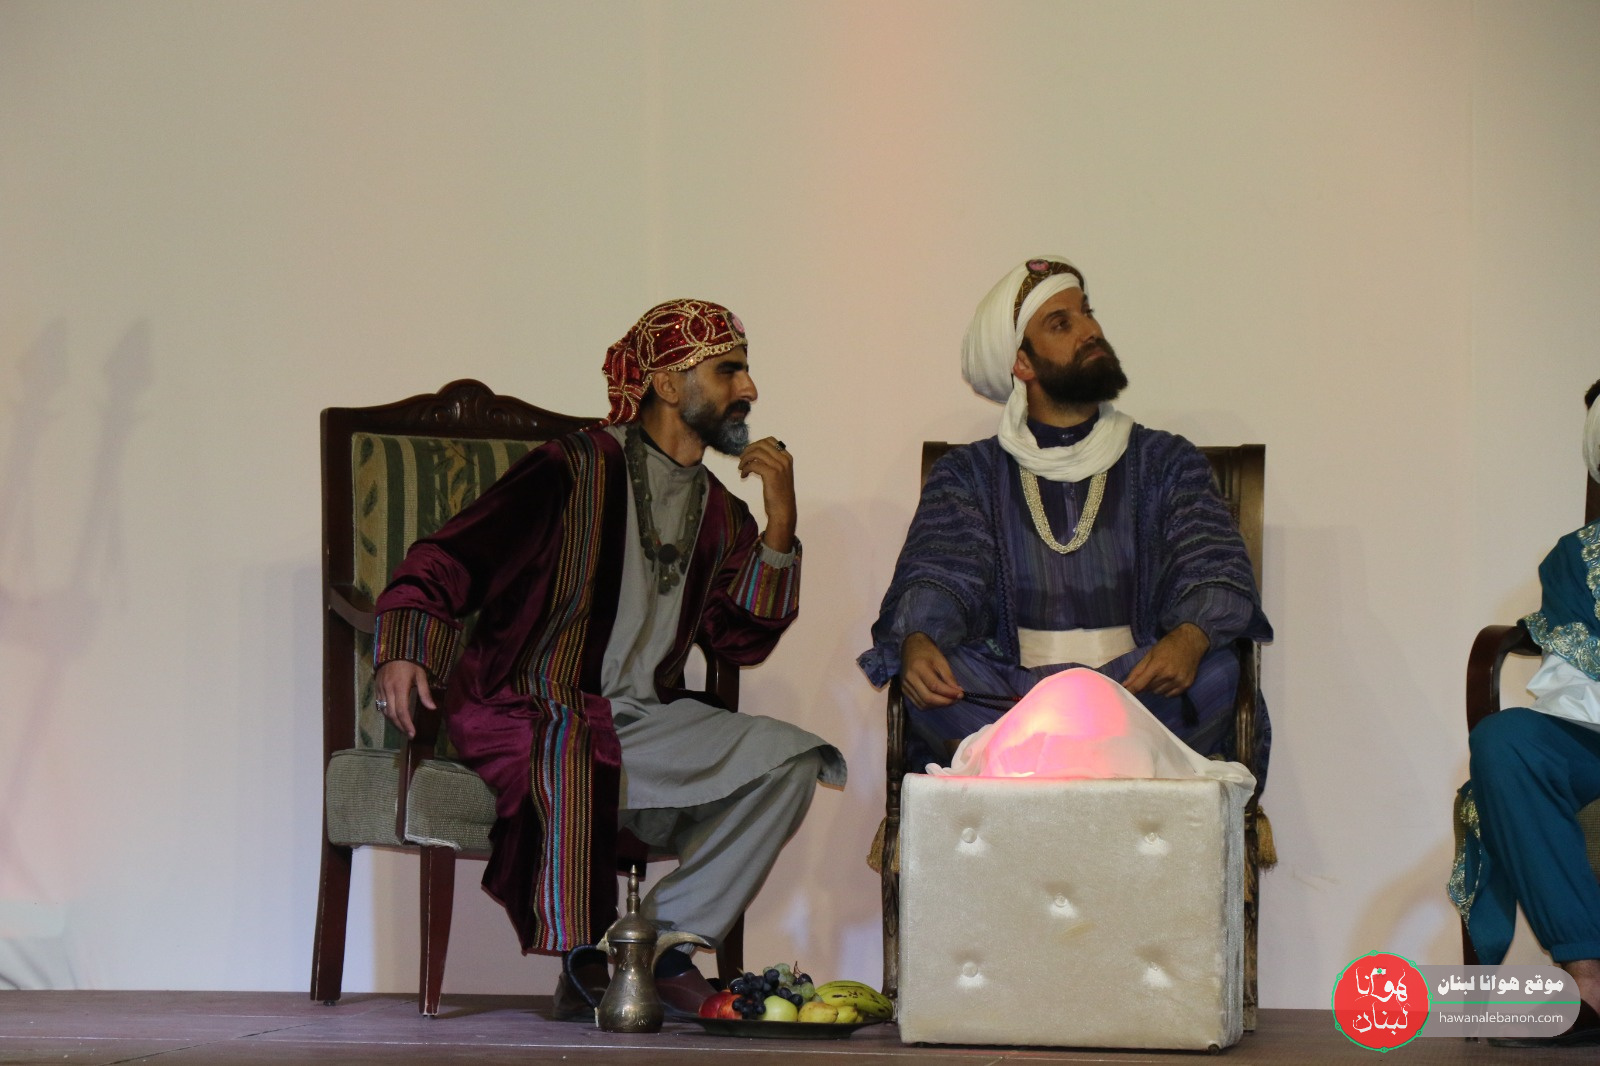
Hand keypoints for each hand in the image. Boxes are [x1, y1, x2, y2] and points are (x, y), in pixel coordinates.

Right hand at [374, 659, 434, 738]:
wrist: (393, 650)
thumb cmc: (410, 662)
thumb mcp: (420, 675)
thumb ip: (425, 692)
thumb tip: (432, 708)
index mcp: (400, 687)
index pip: (402, 711)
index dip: (406, 724)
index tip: (412, 734)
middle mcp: (388, 690)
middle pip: (392, 714)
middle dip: (400, 726)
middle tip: (409, 734)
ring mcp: (380, 690)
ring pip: (385, 711)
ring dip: (393, 722)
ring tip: (403, 728)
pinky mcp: (376, 688)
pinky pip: (380, 705)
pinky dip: (386, 713)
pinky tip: (393, 717)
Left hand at [738, 436, 795, 552]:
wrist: (783, 510)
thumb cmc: (779, 494)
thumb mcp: (780, 474)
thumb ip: (772, 462)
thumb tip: (755, 452)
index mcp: (787, 457)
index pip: (770, 440)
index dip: (756, 444)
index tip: (748, 452)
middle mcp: (784, 459)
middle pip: (761, 444)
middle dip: (748, 449)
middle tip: (741, 459)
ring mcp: (779, 466)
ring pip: (756, 453)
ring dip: (745, 459)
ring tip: (741, 467)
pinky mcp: (771, 474)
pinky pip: (753, 465)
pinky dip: (745, 469)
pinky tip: (743, 476)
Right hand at [900, 632, 963, 708]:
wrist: (911, 647)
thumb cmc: (927, 652)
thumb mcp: (941, 661)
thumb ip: (949, 677)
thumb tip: (958, 692)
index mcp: (919, 668)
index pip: (934, 686)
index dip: (948, 693)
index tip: (961, 694)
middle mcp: (910, 679)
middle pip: (928, 698)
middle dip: (945, 702)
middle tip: (956, 699)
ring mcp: (905, 686)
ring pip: (923, 704)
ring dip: (938, 705)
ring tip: (949, 700)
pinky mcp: (904, 691)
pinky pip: (918, 704)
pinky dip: (930, 706)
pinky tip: (938, 700)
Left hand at [1122, 623, 1208, 697]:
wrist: (1190, 642)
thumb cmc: (1167, 646)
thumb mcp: (1150, 654)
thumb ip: (1137, 671)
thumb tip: (1125, 685)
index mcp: (1157, 666)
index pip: (1140, 684)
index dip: (1131, 690)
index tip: (1125, 694)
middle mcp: (1169, 675)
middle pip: (1149, 689)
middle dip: (1145, 684)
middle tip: (1149, 674)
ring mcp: (1179, 681)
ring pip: (1158, 692)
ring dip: (1156, 687)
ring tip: (1161, 675)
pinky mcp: (1186, 685)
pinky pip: (1170, 695)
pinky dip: (1166, 690)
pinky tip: (1169, 680)